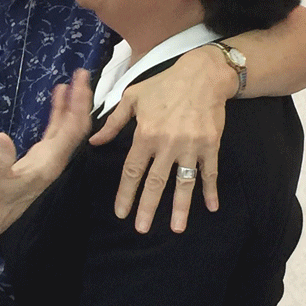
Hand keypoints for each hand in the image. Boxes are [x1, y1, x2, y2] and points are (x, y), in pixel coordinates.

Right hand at [0, 69, 91, 238]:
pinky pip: (55, 130)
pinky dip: (58, 112)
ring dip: (71, 104)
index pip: (72, 129)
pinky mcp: (41, 155)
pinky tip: (58, 97)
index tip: (81, 83)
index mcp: (50, 162)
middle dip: (80, 100)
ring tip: (74, 80)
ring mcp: (49, 155)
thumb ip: (2, 160)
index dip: (78, 106)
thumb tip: (2, 137)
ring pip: (67, 126)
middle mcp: (55, 157)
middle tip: (83, 74)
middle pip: (75, 125)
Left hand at [88, 49, 228, 233]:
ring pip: (184, 183)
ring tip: (176, 228)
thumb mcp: (132, 98)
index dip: (125, 193)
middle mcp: (167, 144)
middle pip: (156, 182)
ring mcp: (191, 146)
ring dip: (180, 207)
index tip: (121, 212)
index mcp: (145, 134)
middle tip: (141, 229)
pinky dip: (211, 190)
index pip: (132, 170)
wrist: (202, 75)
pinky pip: (210, 172)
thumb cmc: (163, 85)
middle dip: (147, 207)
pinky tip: (211, 207)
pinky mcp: (211, 145)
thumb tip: (94, 142)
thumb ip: (113, 123)